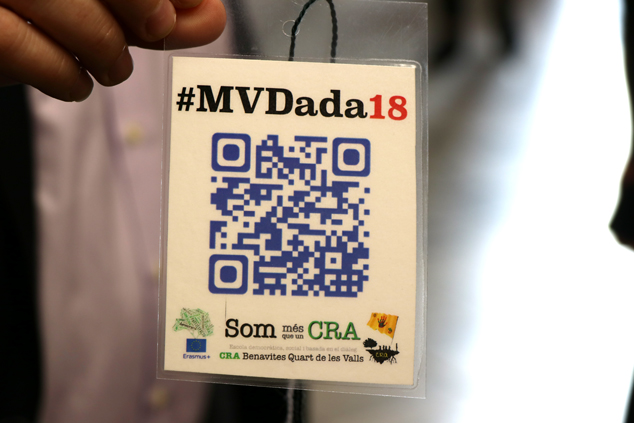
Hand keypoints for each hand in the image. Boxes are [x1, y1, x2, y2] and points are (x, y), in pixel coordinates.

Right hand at [0, 0, 225, 101]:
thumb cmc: (40, 20)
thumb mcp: (94, 7)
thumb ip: (145, 11)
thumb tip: (211, 15)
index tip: (197, 3)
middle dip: (140, 7)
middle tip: (156, 30)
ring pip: (70, 11)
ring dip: (107, 52)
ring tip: (111, 68)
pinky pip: (22, 46)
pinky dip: (65, 76)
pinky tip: (75, 82)